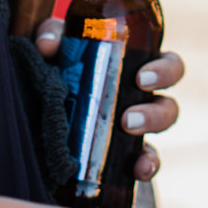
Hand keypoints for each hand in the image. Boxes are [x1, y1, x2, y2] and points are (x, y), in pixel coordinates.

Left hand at [35, 19, 183, 179]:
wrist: (39, 103)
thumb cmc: (58, 65)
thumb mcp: (54, 48)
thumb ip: (50, 36)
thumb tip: (48, 45)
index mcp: (137, 69)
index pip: (167, 66)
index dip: (165, 72)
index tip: (141, 78)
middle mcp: (142, 100)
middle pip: (168, 106)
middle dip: (156, 113)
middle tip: (128, 118)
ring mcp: (134, 130)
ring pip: (159, 135)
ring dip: (150, 134)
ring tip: (127, 132)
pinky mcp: (123, 155)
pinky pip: (146, 163)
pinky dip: (148, 166)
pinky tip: (138, 171)